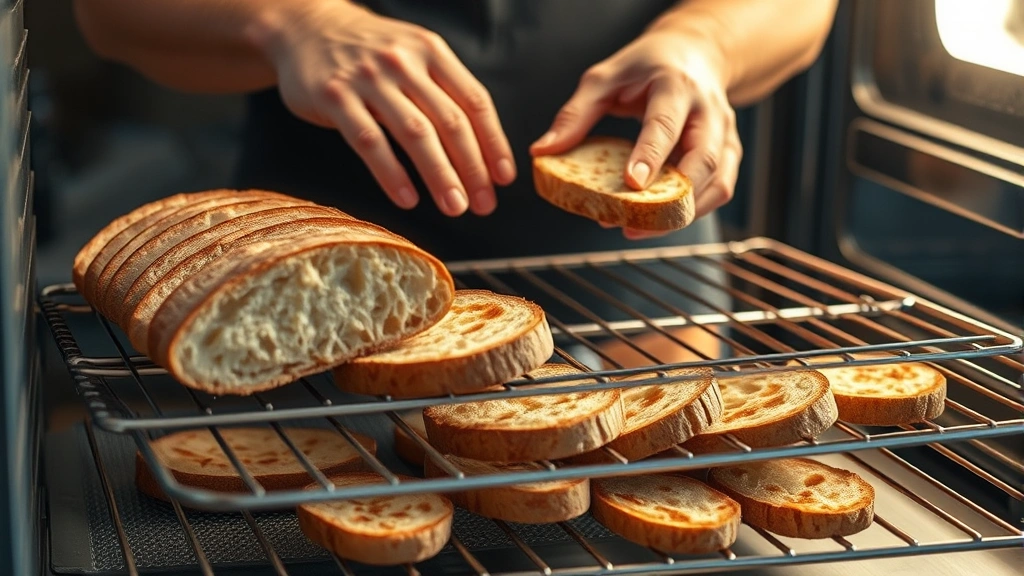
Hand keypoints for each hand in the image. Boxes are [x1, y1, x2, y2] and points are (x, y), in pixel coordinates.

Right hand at [254, 1, 514, 215]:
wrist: (306, 27)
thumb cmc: (368, 53)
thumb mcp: (412, 55)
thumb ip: (442, 90)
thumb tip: (480, 147)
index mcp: (432, 51)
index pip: (474, 101)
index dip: (494, 143)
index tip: (503, 179)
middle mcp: (404, 61)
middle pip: (450, 122)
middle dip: (473, 168)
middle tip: (483, 205)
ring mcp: (368, 78)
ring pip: (415, 134)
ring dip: (440, 175)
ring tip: (454, 207)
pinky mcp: (334, 96)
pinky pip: (369, 141)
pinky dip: (391, 174)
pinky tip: (407, 199)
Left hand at [530, 29, 741, 237]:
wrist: (695, 52)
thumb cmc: (646, 67)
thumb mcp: (603, 79)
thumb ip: (574, 115)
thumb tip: (542, 152)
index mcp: (676, 86)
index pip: (665, 124)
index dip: (651, 155)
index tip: (632, 183)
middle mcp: (708, 111)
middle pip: (703, 160)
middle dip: (672, 198)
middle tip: (634, 224)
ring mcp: (724, 134)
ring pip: (718, 183)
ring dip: (684, 213)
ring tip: (642, 230)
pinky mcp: (728, 153)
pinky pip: (720, 189)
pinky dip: (694, 210)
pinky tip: (661, 220)